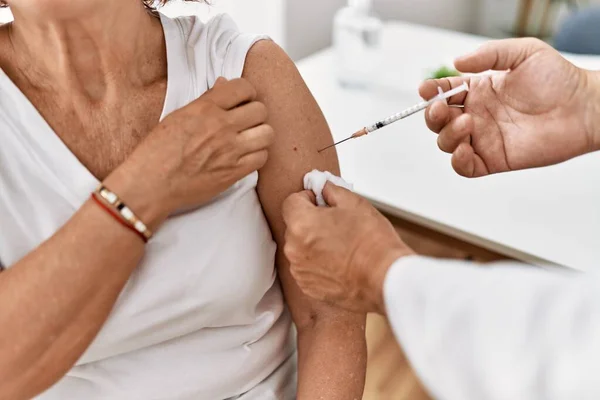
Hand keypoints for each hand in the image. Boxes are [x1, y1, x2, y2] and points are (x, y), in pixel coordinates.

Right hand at [107, 78, 273, 226]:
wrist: (152, 183)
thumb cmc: (159, 150)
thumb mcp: (179, 116)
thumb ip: (206, 100)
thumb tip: (225, 84)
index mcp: (206, 108)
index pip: (243, 87)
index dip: (246, 93)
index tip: (241, 101)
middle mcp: (221, 126)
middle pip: (260, 110)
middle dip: (255, 114)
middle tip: (246, 122)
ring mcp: (230, 150)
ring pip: (267, 134)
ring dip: (261, 135)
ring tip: (249, 139)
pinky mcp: (234, 172)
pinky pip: (262, 158)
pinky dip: (257, 156)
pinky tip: (246, 156)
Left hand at [282, 183, 413, 313]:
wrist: (384, 278)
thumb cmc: (372, 242)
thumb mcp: (354, 203)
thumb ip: (332, 191)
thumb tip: (323, 188)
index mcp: (301, 224)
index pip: (290, 202)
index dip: (306, 199)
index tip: (320, 203)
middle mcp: (294, 249)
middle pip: (294, 226)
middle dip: (310, 222)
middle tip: (336, 225)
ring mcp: (299, 270)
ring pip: (300, 248)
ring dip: (313, 244)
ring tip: (340, 247)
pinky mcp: (308, 287)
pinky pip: (306, 268)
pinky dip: (317, 264)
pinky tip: (338, 263)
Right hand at [420, 38, 599, 177]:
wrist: (583, 108)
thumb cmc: (559, 79)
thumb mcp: (523, 53)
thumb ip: (489, 55)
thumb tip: (457, 62)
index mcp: (478, 91)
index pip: (443, 93)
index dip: (431, 92)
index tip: (426, 89)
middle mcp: (476, 115)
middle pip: (438, 121)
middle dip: (432, 115)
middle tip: (441, 108)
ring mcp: (483, 138)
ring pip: (446, 143)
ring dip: (447, 134)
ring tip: (468, 122)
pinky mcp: (493, 160)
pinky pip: (464, 167)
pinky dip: (457, 161)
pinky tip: (465, 149)